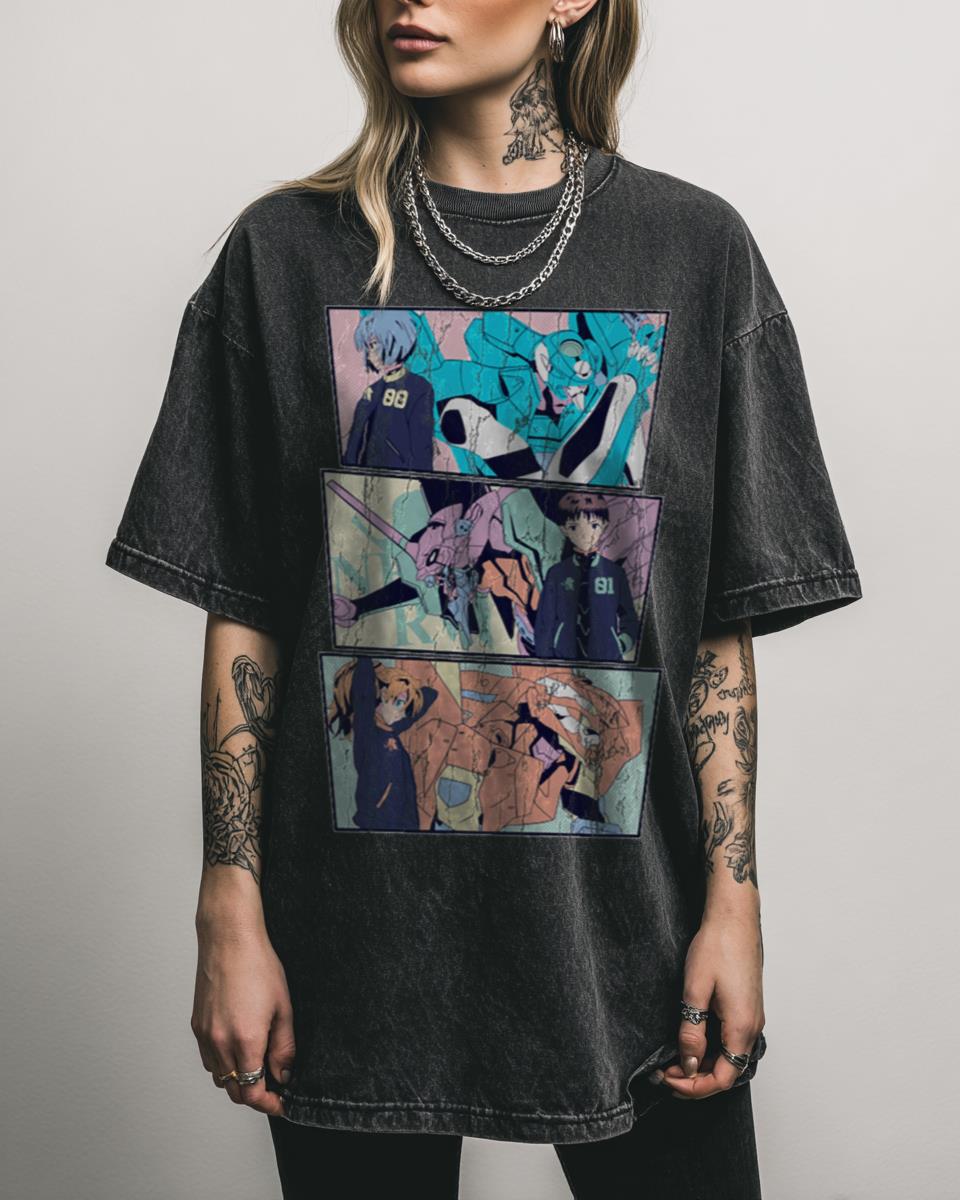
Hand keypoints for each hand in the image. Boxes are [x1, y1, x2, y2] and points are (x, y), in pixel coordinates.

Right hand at [191, 918, 295, 1116]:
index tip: (281, 1103)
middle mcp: (220, 1043)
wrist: (229, 939)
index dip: (268, 1104)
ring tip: (258, 1066)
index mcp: (245, 1040)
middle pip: (234, 1091)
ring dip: (238, 1080)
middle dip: (255, 1095)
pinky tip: (238, 1050)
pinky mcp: (196, 1026)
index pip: (252, 1092)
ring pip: (219, 1077)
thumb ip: (284, 1047)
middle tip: (274, 1088)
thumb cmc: (258, 966)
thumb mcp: (283, 1007)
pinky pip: (208, 1059)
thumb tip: (284, 1074)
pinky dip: (223, 1065)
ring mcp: (205, 1035)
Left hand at [658, 908, 763, 1099]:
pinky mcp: (747, 1008)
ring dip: (703, 1064)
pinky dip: (711, 1049)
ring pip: (729, 1057)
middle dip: (695, 1079)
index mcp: (742, 1027)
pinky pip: (731, 1041)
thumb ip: (692, 1031)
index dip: (694, 1087)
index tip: (668, 1079)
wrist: (734, 918)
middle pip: (727, 1072)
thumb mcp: (695, 990)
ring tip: (673, 1059)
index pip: (722, 1078)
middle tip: (664, 1072)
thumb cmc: (717, 946)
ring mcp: (752, 1017)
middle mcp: (753, 1027)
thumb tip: (689, 1064)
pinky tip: (691, 1041)